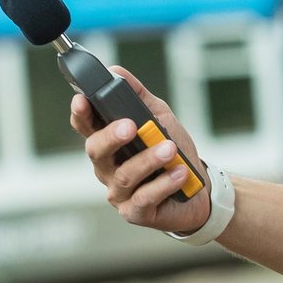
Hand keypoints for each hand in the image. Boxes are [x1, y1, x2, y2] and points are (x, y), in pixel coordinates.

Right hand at [70, 66, 210, 234]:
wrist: (201, 188)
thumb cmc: (173, 151)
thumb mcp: (159, 118)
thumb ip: (138, 97)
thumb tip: (116, 71)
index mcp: (109, 143)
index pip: (86, 127)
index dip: (81, 114)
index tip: (82, 99)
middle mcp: (107, 168)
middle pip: (96, 151)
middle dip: (112, 136)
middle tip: (130, 126)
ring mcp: (119, 192)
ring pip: (125, 175)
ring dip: (148, 159)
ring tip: (169, 148)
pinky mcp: (135, 212)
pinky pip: (144, 198)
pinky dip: (163, 184)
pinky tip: (179, 173)